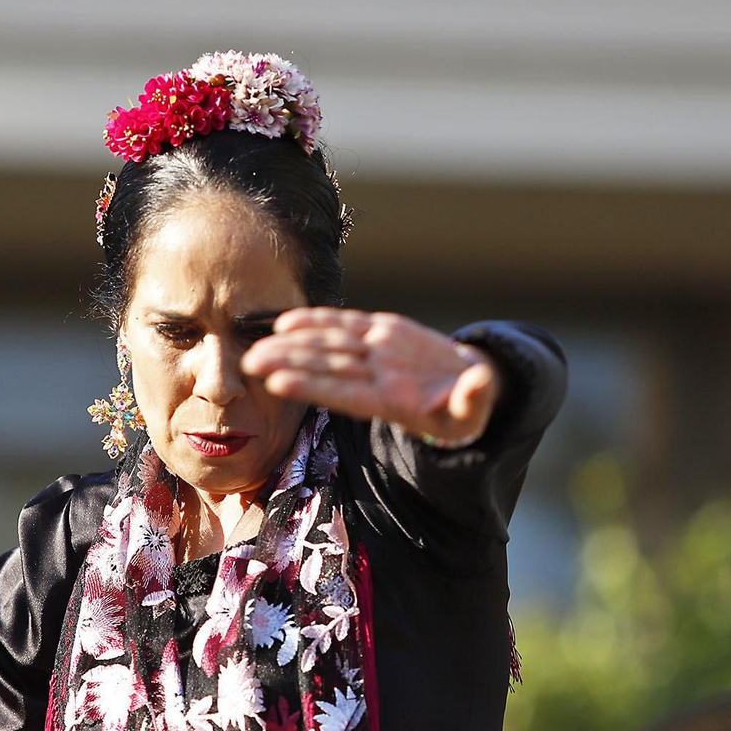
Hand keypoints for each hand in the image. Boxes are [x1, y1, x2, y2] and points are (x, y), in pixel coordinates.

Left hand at [240, 308, 499, 444]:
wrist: (468, 390)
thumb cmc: (468, 409)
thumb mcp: (474, 410)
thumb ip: (473, 398)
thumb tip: (481, 381)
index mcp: (394, 401)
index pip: (345, 393)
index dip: (312, 386)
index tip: (278, 384)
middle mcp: (377, 377)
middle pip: (326, 367)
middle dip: (287, 363)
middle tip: (248, 363)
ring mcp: (377, 355)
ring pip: (329, 346)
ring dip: (292, 346)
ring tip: (256, 346)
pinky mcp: (383, 334)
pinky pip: (345, 325)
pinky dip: (317, 321)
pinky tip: (285, 322)